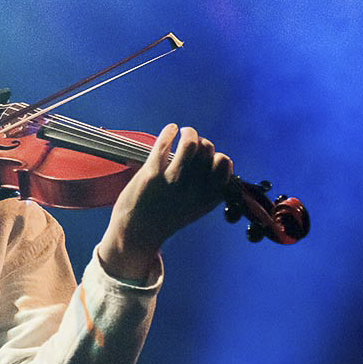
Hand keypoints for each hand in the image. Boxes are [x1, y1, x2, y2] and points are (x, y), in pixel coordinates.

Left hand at [100, 124, 232, 279]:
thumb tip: (213, 159)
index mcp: (209, 196)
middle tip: (191, 145)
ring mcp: (173, 180)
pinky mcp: (152, 174)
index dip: (217, 156)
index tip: (207, 157)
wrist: (138, 233)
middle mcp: (194, 187)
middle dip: (201, 142)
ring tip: (183, 132)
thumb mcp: (196, 207)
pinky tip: (170, 130)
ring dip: (188, 132)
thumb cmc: (166, 217)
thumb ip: (208, 188)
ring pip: (190, 143)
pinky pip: (164, 144)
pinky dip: (169, 132)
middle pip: (207, 150)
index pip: (224, 165)